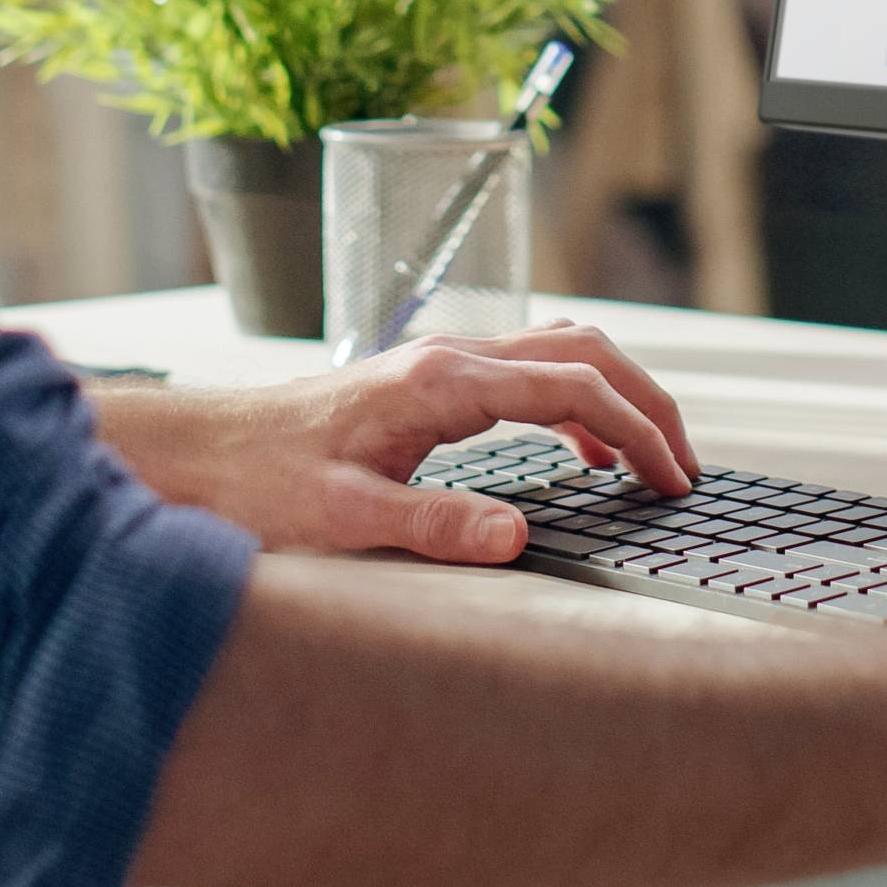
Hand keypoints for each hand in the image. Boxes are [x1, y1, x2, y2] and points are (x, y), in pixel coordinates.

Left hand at [87, 325, 698, 563]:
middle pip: (585, 352)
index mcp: (439, 382)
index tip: (673, 479)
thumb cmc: (259, 480)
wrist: (203, 448)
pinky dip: (578, 405)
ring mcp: (442, 363)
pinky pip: (531, 372)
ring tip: (651, 462)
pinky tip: (583, 457)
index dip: (637, 431)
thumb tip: (518, 534)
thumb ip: (434, 524)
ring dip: (617, 397)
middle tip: (683, 469)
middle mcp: (448, 356)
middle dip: (648, 404)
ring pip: (563, 353)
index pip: (571, 387)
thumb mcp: (343, 517)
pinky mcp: (433, 381)